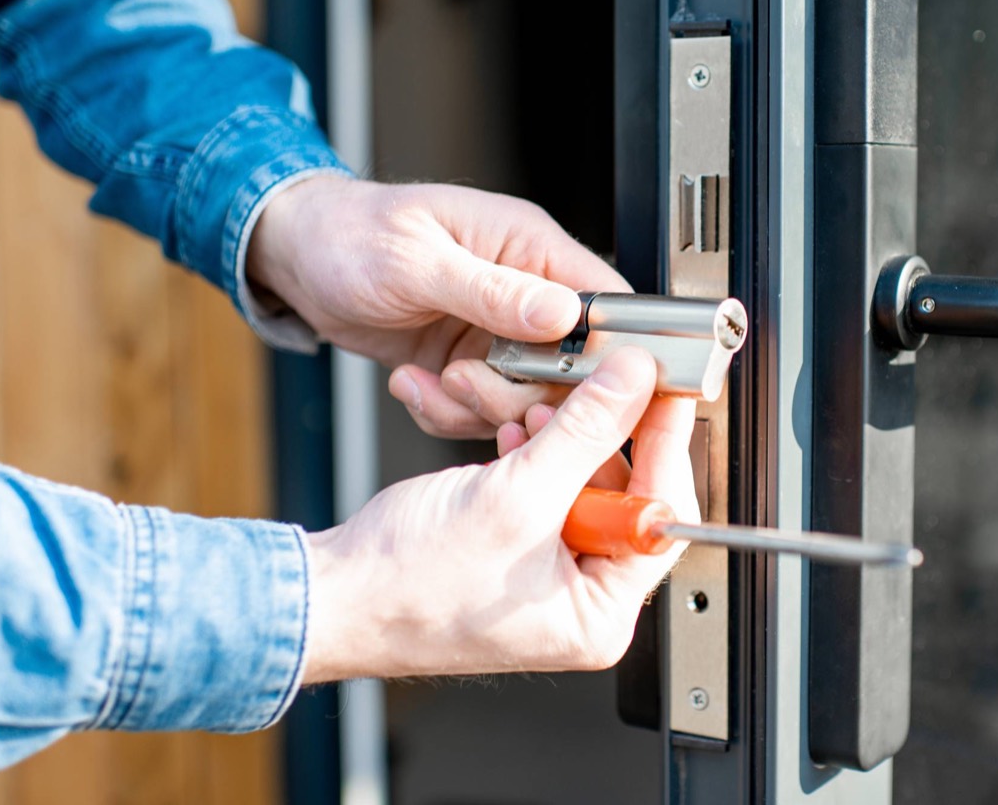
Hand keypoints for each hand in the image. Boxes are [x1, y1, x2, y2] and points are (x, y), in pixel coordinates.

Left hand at [247, 177, 629, 437]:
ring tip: (429, 382)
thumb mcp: (416, 260)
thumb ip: (492, 290)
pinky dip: (445, 412)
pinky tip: (411, 384)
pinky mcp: (468, 363)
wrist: (297, 257)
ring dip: (475, 406)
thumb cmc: (349, 233)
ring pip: (525, 398)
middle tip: (465, 382)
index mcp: (529, 245)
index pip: (605, 301)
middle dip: (520, 391)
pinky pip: (481, 410)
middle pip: (570, 366)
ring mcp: (497, 332)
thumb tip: (563, 313)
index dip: (604, 351)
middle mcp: (524, 291)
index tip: (569, 384)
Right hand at [300, 348, 698, 680]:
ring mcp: (548, 576)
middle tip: (603, 383)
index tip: (667, 391)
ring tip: (535, 409)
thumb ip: (586, 431)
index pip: (661, 517)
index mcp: (600, 615)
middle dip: (599, 436)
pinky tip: (514, 433)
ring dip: (560, 438)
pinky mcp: (517, 550)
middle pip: (626, 494)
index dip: (665, 445)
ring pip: (582, 483)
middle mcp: (582, 601)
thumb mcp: (516, 495)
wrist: (331, 596)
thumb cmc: (407, 586)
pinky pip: (546, 489)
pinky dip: (533, 454)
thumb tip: (634, 384)